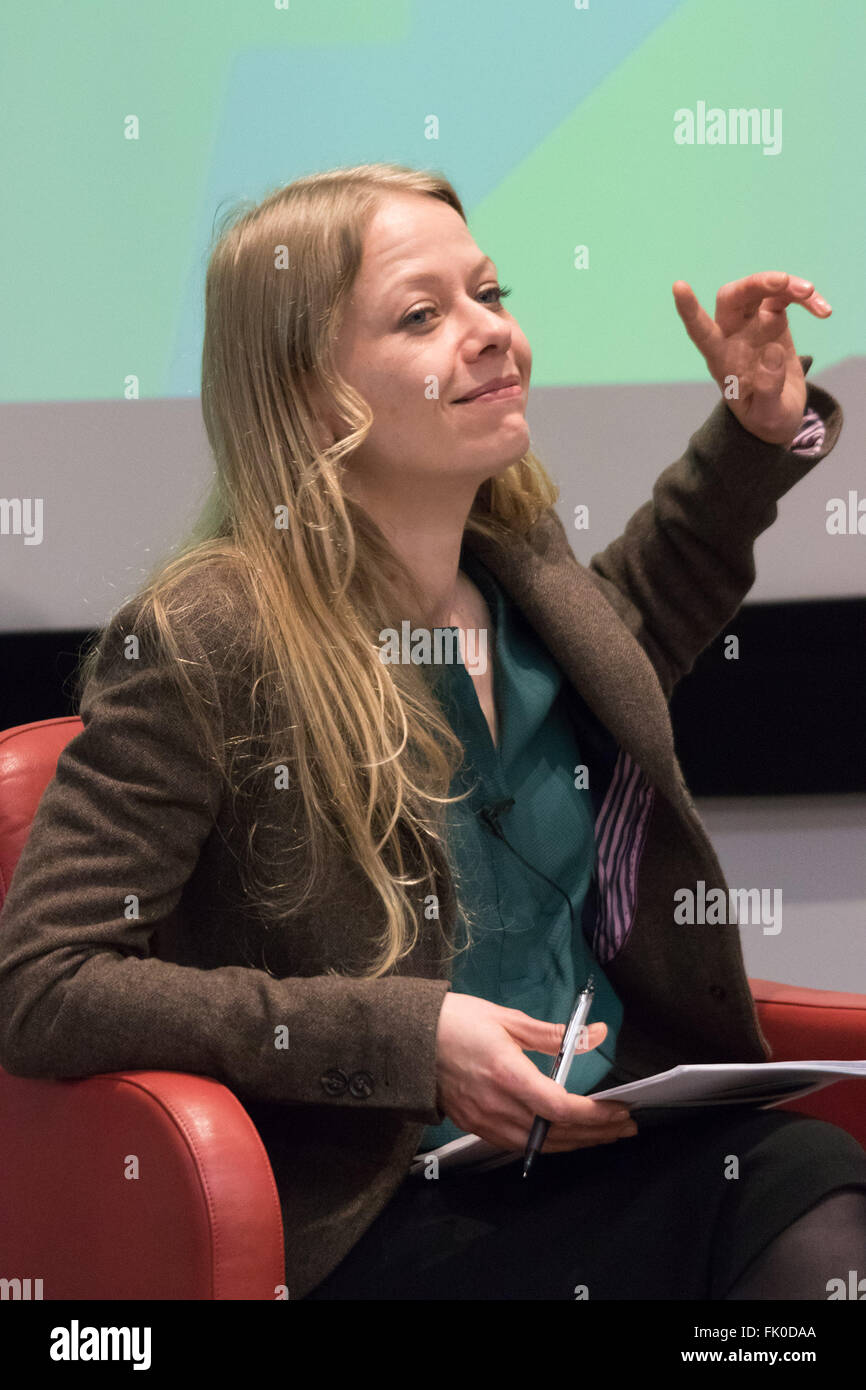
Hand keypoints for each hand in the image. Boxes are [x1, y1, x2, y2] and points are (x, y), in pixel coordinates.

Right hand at [434, 992, 637, 1152]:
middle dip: (596, 1133)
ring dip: (576, 1142)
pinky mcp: (476, 1126)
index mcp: (508, 1076)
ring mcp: (485, 1121)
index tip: (620, 1111)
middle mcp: (498, 1106)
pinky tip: (564, 1135)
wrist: (407, 1039)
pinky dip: (548, 1143)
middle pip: (557, 1133)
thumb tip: (596, 1034)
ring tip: (603, 1134)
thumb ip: (555, 1034)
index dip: (596, 1115)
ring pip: (540, 1145)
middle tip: (625, 1127)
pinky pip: (520, 1144)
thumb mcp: (508, 1019)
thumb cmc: (456, 1022)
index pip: (562, 1108)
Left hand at [672, 272, 831, 446]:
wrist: (779, 415)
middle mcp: (732, 337)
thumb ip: (769, 389)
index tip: (678, 286)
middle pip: (732, 298)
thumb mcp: (769, 415)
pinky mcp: (772, 320)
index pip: (700, 332)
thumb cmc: (766, 419)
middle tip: (783, 283)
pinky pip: (784, 297)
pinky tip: (824, 311)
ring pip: (759, 290)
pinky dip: (804, 298)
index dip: (689, 310)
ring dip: (785, 285)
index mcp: (721, 360)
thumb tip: (773, 352)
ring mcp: (752, 325)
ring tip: (810, 293)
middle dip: (754, 284)